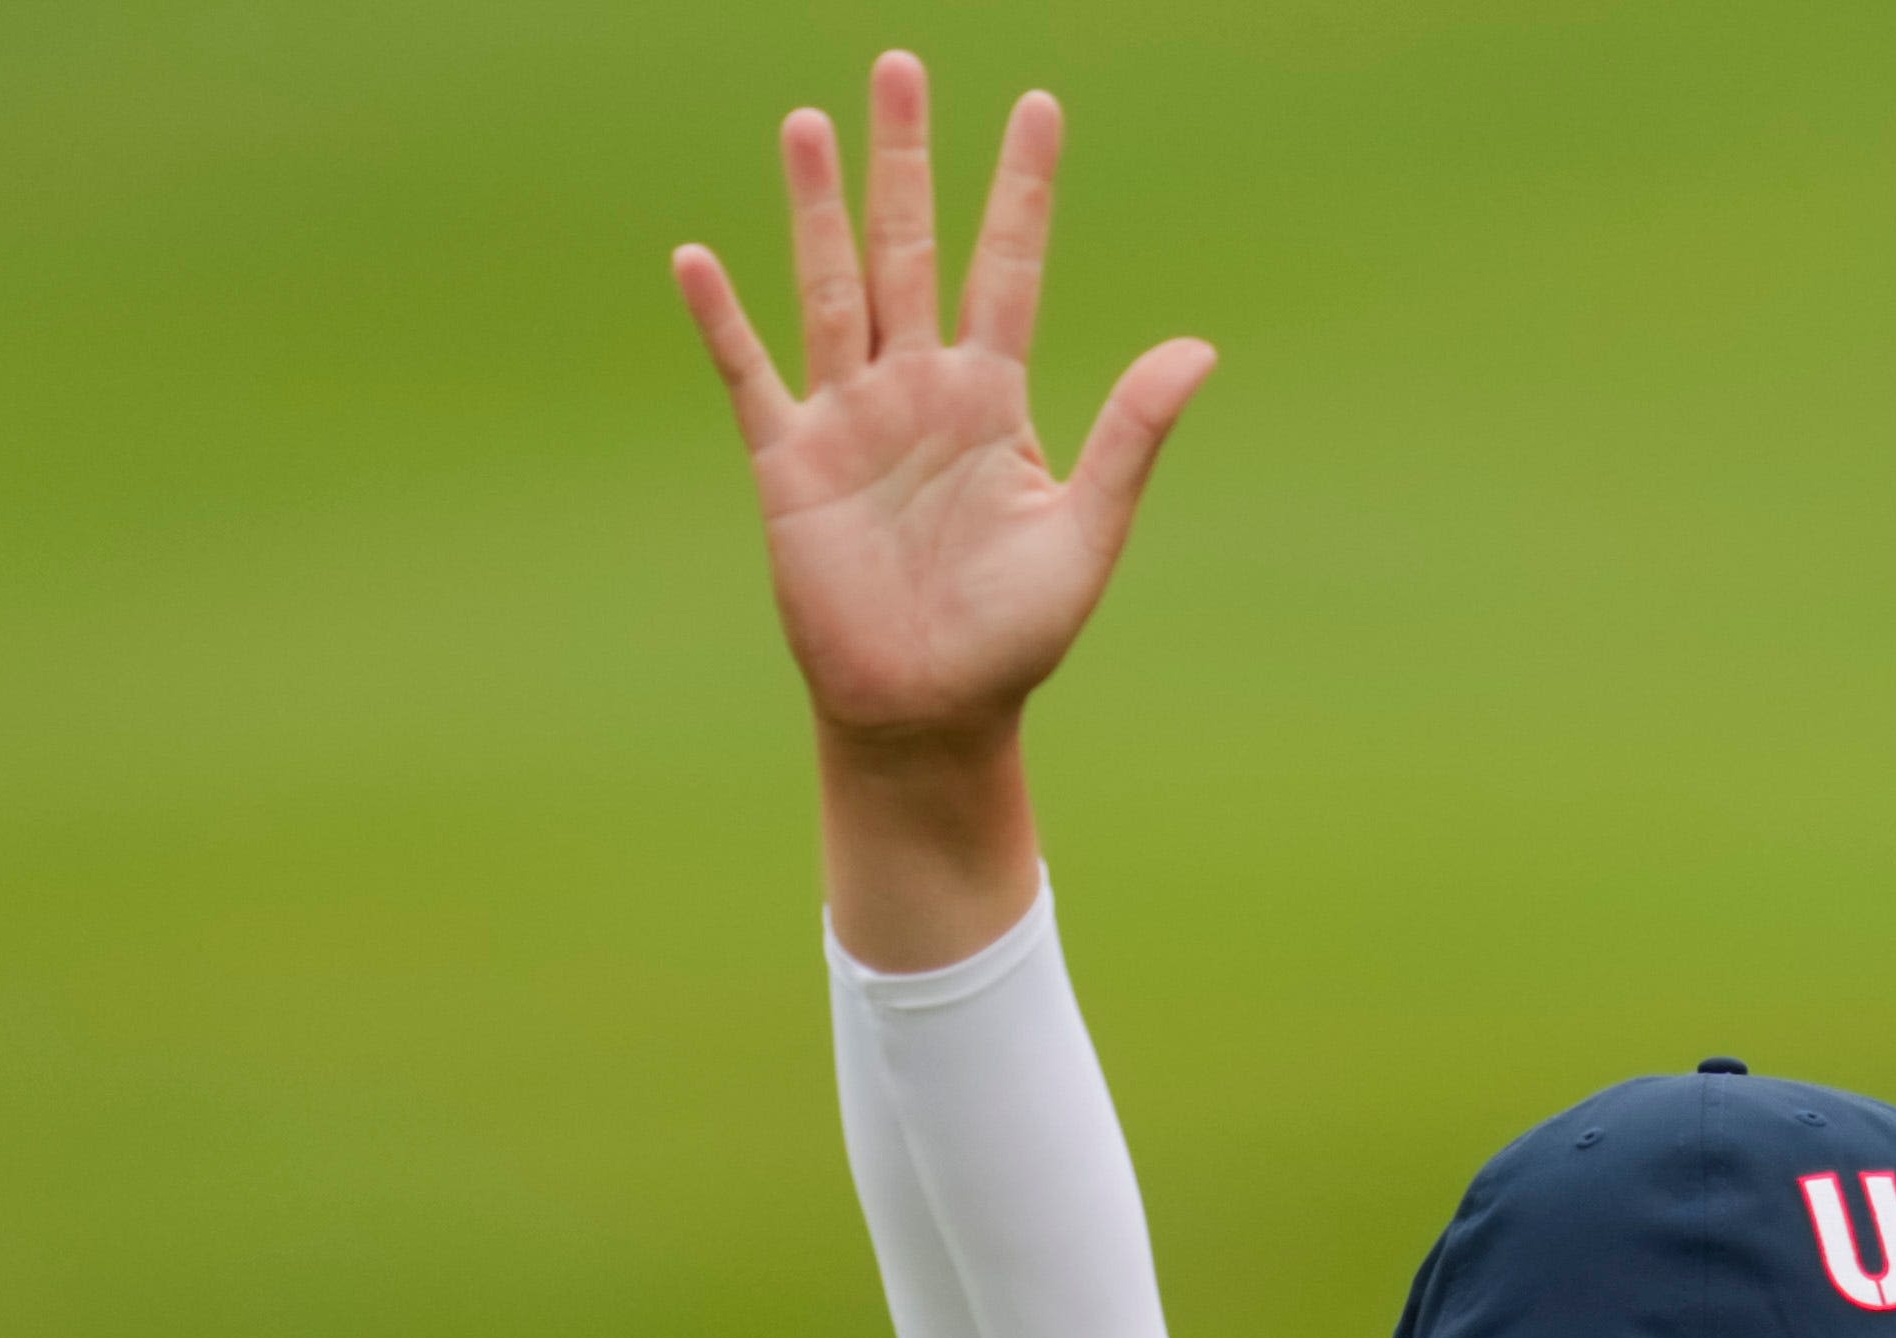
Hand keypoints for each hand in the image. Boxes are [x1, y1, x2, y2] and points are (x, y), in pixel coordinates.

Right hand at [668, 56, 1213, 957]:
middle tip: (899, 64)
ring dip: (817, 207)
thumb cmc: (1013, 637)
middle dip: (905, 160)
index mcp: (993, 398)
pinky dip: (723, 321)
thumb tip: (1200, 348)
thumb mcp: (1086, 534)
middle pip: (910, 249)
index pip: (1010, 268)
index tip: (1039, 106)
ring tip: (806, 120)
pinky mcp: (788, 466)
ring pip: (832, 287)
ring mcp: (849, 420)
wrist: (929, 715)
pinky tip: (695, 258)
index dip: (1022, 190)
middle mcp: (918, 390)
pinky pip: (750, 376)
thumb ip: (1132, 437)